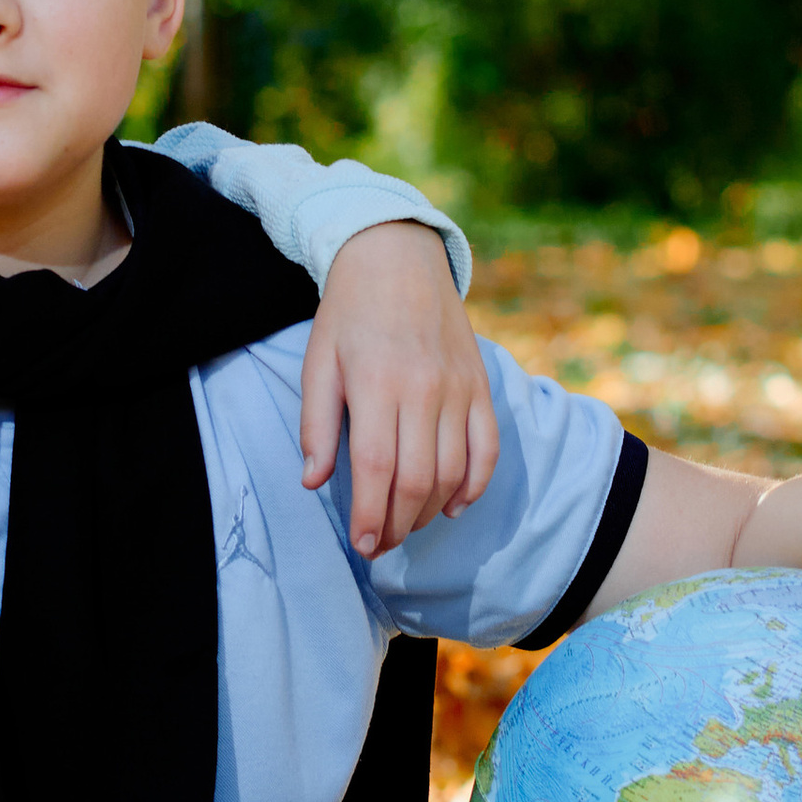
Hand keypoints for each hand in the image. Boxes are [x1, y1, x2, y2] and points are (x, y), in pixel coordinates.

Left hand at [302, 219, 498, 552]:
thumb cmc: (349, 313)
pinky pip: (487, 448)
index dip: (370, 515)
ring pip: (453, 471)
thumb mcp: (318, 361)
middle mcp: (422, 389)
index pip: (377, 468)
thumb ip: (316, 424)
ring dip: (430, 511)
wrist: (398, 257)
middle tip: (380, 544)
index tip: (362, 544)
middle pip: (417, 479)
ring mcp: (458, 388)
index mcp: (376, 383)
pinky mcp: (480, 385)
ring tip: (407, 526)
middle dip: (398, 524)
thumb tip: (314, 481)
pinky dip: (474, 485)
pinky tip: (454, 506)